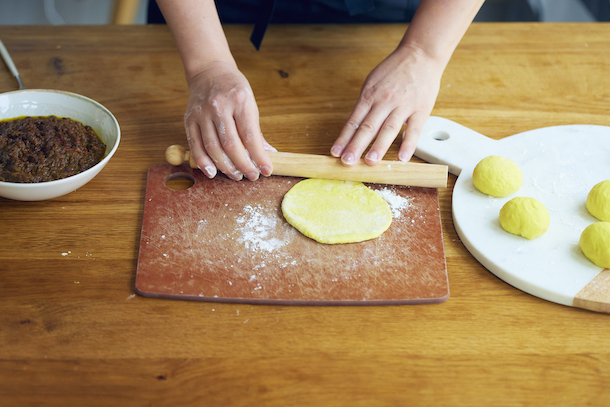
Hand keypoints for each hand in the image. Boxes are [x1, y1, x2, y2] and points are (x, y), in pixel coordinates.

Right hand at [184, 61, 274, 180]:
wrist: (209, 71)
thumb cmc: (233, 89)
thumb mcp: (250, 104)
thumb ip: (256, 131)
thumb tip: (269, 155)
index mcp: (239, 100)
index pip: (250, 135)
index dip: (259, 157)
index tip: (266, 170)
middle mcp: (219, 106)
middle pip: (230, 144)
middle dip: (242, 165)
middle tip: (251, 175)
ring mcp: (202, 113)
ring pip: (212, 147)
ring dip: (225, 167)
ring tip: (236, 175)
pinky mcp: (190, 119)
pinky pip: (195, 145)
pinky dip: (203, 161)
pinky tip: (212, 172)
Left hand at [330, 45, 443, 165]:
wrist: (421, 54)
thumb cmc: (394, 70)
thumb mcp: (372, 83)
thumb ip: (365, 104)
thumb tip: (354, 126)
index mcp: (369, 95)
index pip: (353, 121)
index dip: (344, 138)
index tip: (335, 153)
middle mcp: (384, 101)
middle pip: (368, 127)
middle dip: (356, 145)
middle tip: (348, 161)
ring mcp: (403, 105)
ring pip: (388, 129)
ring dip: (379, 146)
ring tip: (370, 161)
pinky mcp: (421, 109)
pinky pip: (414, 129)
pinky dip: (408, 145)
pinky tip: (402, 158)